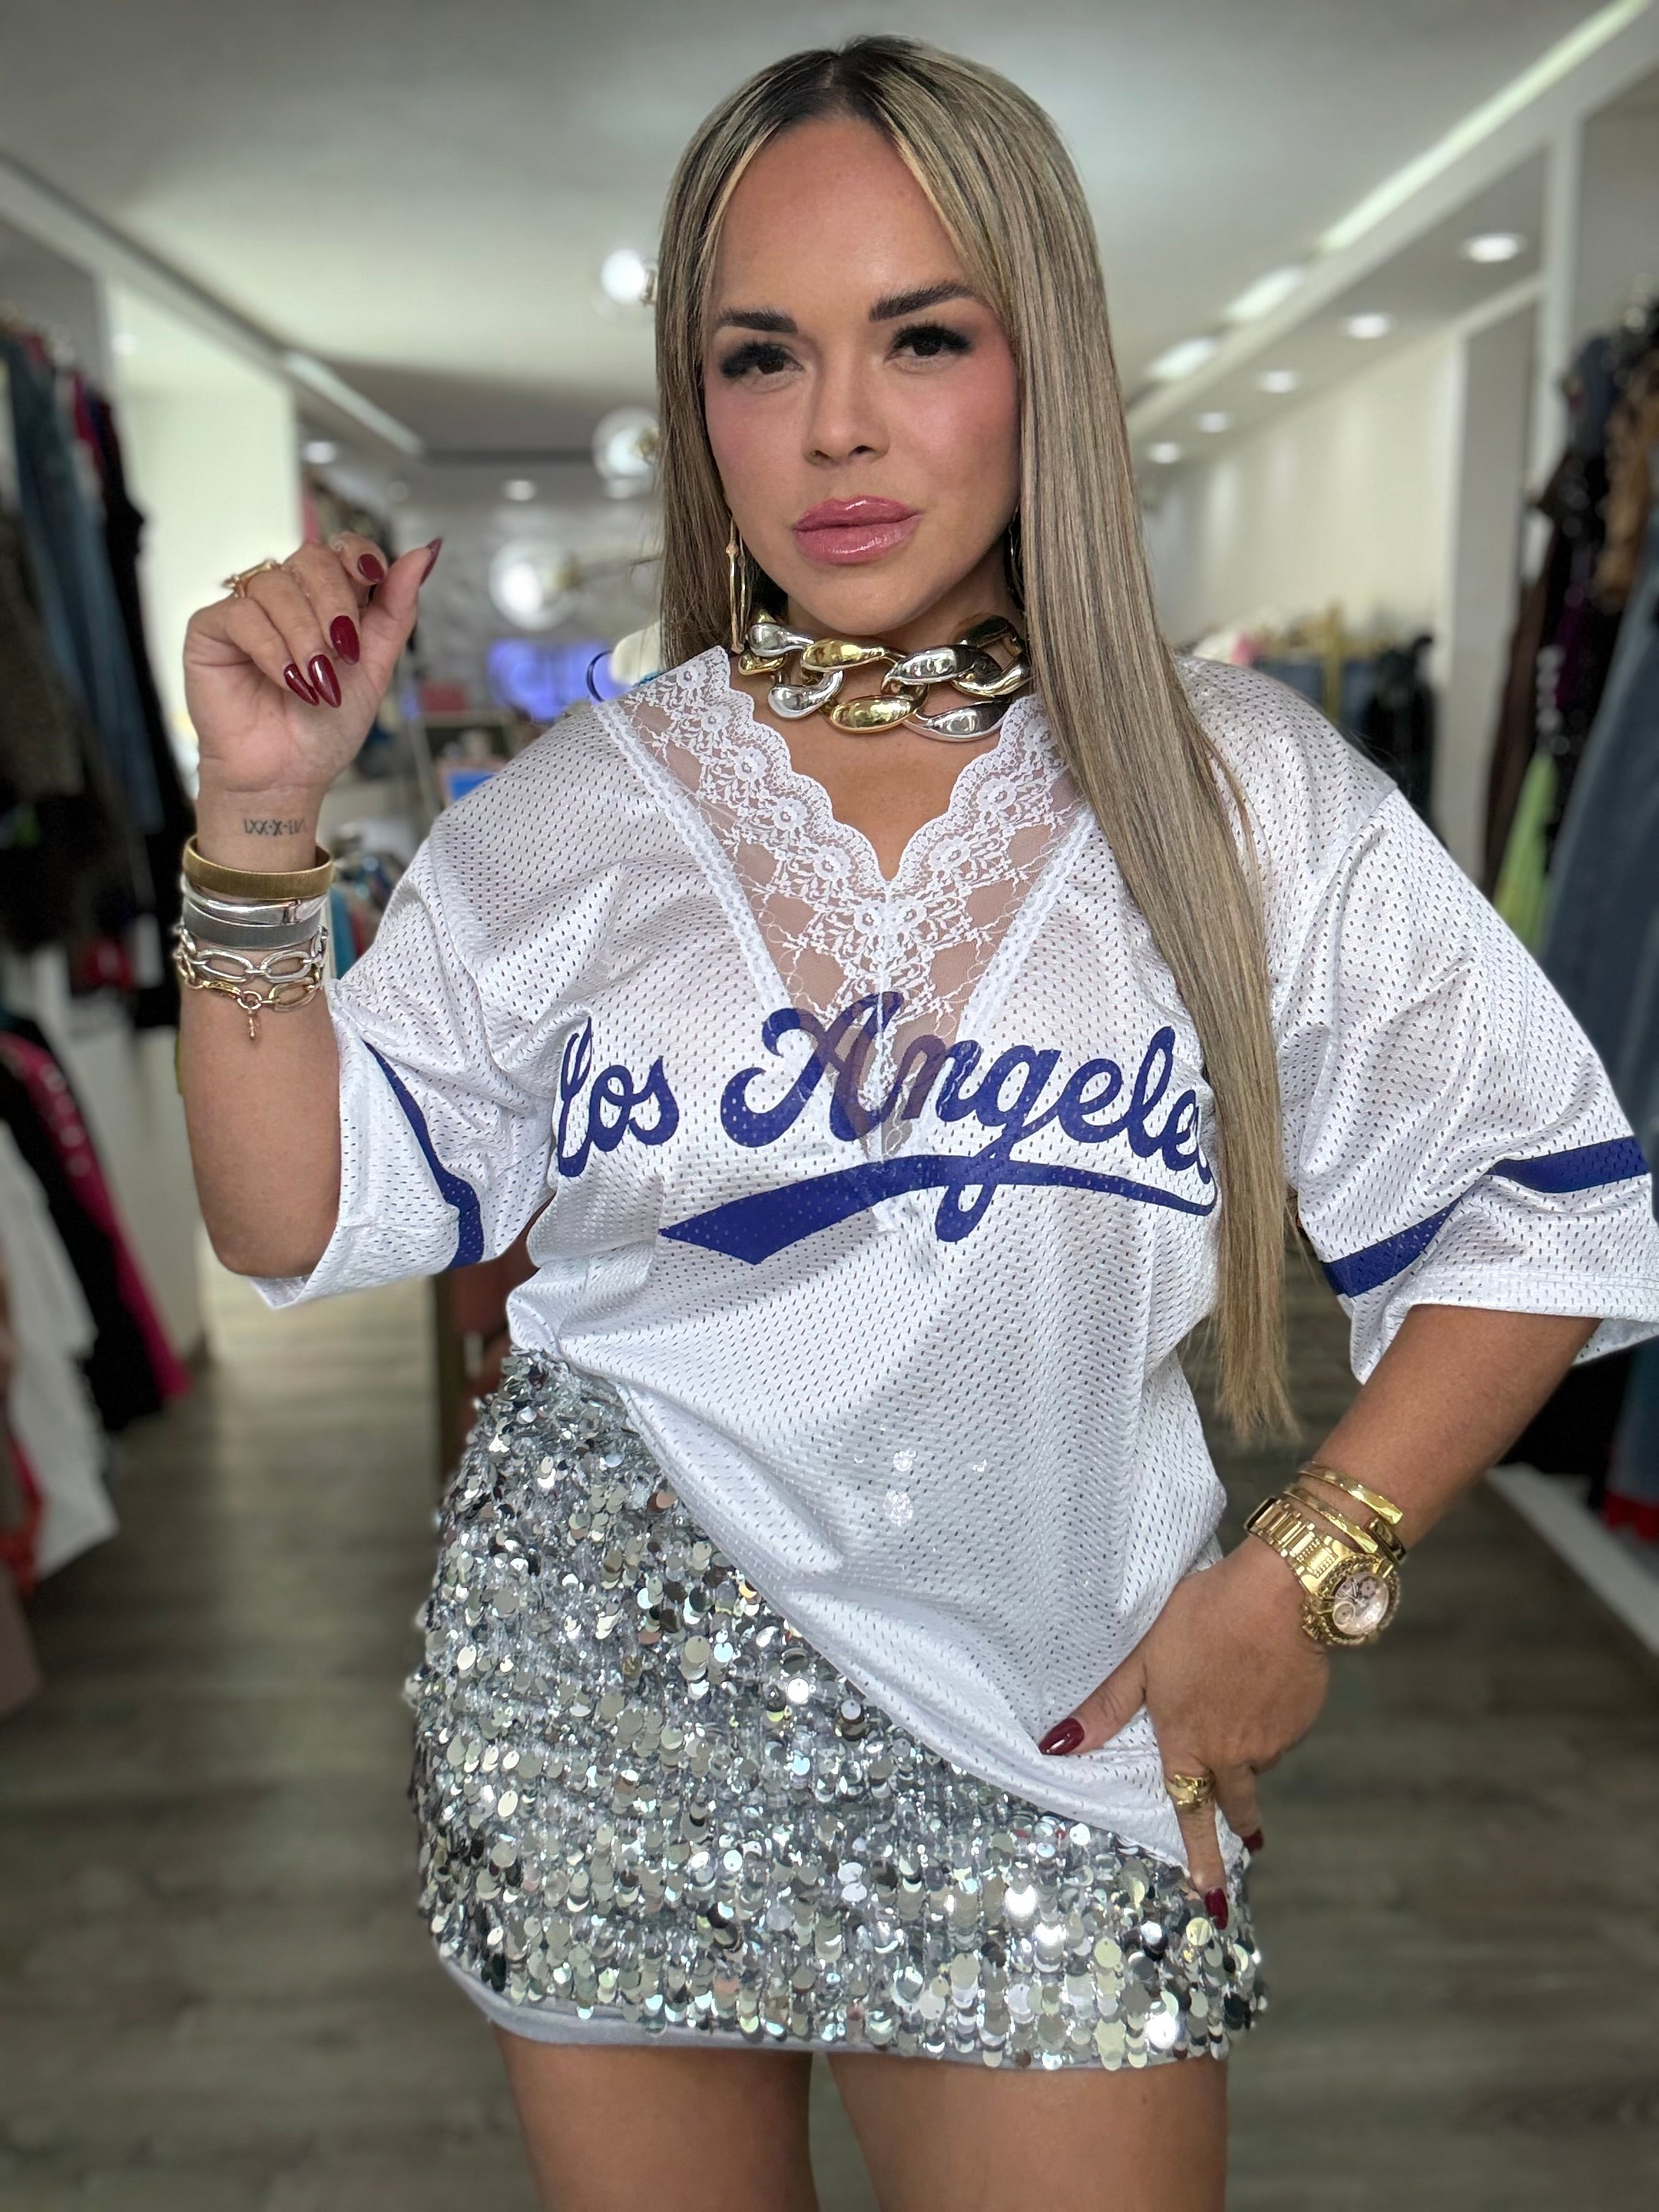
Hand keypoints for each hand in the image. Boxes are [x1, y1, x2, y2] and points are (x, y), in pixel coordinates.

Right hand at [183, 533, 438, 802]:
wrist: (287, 776)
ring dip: (305, 636)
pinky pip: (242, 615)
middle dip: (335, 603)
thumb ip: (396, 610)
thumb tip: (423, 554)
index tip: (372, 579)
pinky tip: (286, 682)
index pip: (342, 549)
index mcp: (327, 601)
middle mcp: (286, 598)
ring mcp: (245, 609)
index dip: (358, 555)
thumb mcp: (375, 667)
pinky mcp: (210, 629)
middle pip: (311, 558)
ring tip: (315, 681)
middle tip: (342, 651)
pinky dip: (272, 650)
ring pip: (276, 585)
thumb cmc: (325, 729)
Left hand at [1040, 1540, 1328, 1897]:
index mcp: (1189, 1742)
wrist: (1280, 1596)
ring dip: (1249, 1756)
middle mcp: (1234, 1752)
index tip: (1207, 1889)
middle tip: (1245, 1845)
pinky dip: (1270, 1721)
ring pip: (1257, 1758)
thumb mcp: (1142, 1658)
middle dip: (1235, 1822)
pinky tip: (1263, 1687)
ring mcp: (1274, 1737)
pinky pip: (1282, 1731)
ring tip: (1241, 1724)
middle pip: (1234, 1798)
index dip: (1198, 1851)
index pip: (1189, 1807)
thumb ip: (1105, 1707)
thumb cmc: (1200, 1620)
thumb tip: (1056, 1746)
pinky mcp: (1303, 1716)